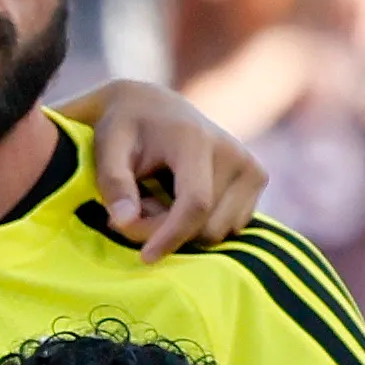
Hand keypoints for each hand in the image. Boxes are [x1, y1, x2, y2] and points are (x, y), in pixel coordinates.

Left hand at [76, 76, 270, 255]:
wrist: (154, 106)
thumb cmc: (125, 129)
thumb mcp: (107, 150)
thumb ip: (114, 185)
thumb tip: (123, 222)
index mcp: (197, 142)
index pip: (195, 203)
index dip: (171, 236)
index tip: (145, 258)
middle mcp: (234, 153)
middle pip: (205, 224)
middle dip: (166, 232)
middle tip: (134, 209)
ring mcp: (251, 167)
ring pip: (219, 230)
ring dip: (183, 230)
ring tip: (156, 200)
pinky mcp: (257, 178)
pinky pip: (230, 225)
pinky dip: (201, 224)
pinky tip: (178, 201)